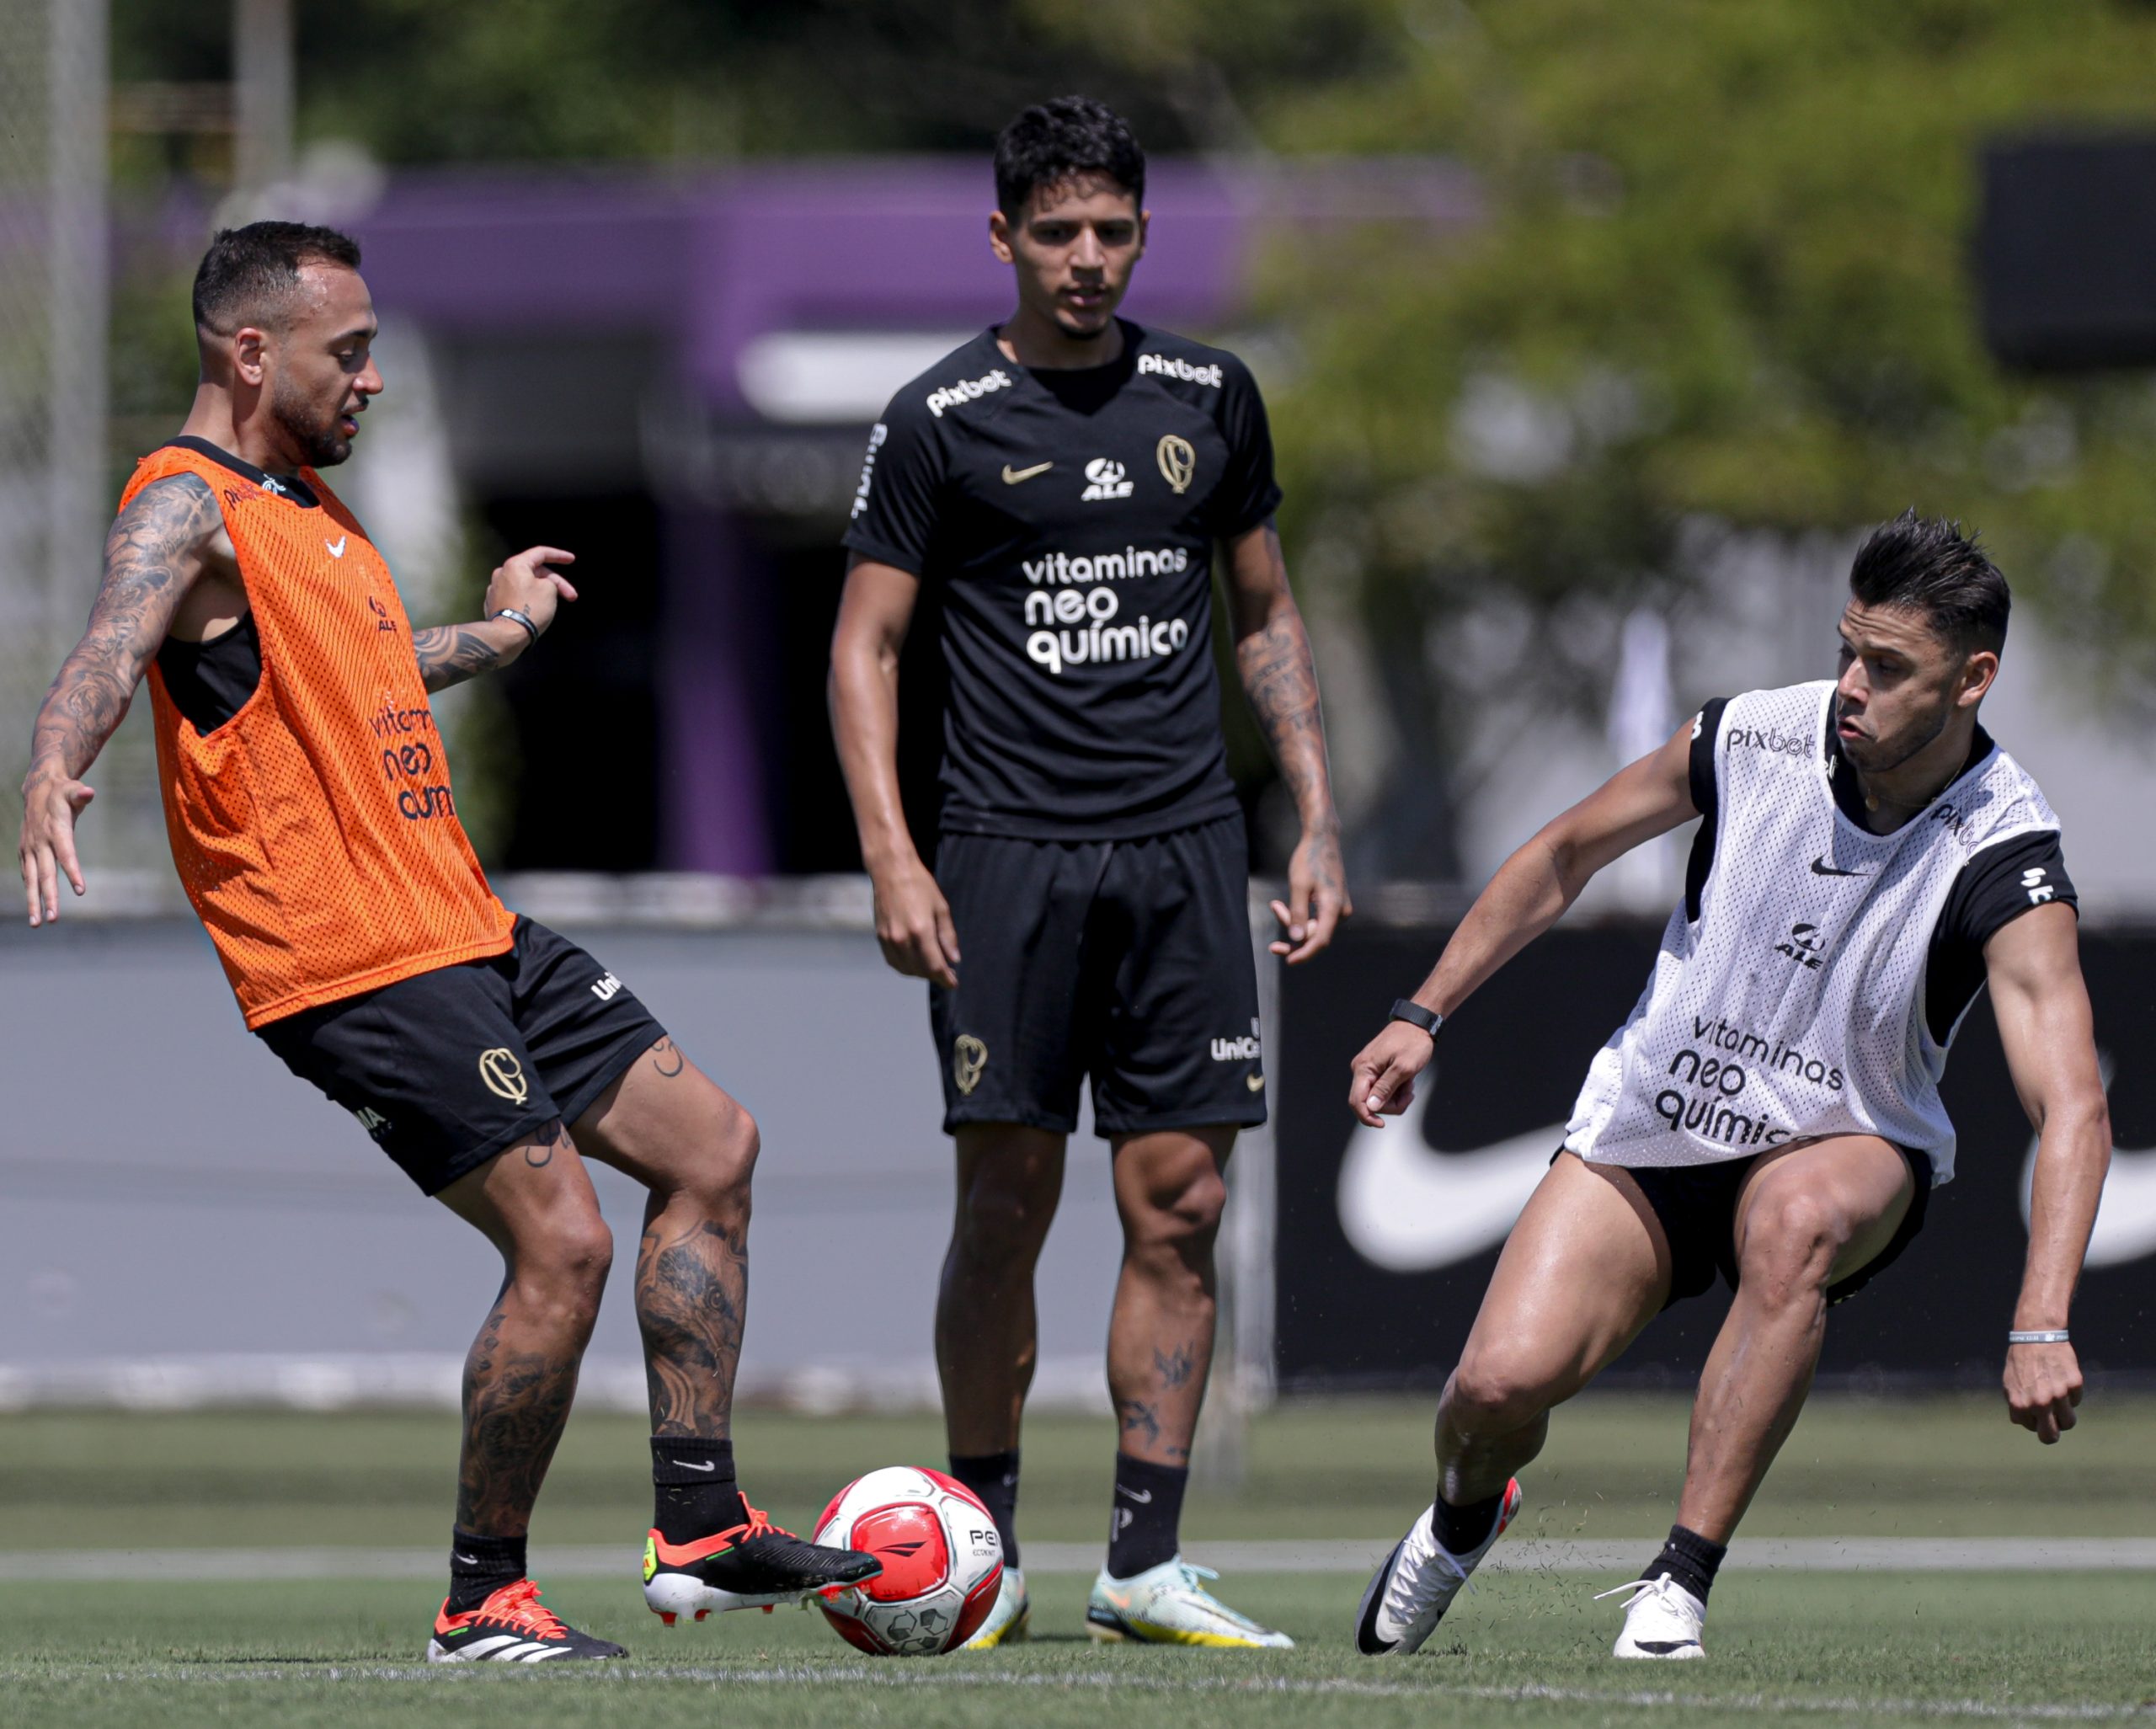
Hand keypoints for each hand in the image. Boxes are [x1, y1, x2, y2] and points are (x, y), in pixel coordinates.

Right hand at [19, 773, 95, 926]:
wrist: (37, 790)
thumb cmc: (61, 793)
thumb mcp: (72, 790)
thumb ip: (80, 794)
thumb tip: (90, 792)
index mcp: (55, 830)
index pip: (66, 854)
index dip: (72, 871)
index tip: (81, 890)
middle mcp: (40, 843)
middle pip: (46, 874)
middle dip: (49, 898)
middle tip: (53, 919)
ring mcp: (30, 849)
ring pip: (32, 880)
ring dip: (34, 902)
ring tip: (38, 923)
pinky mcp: (24, 852)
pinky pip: (28, 875)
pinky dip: (30, 890)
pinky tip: (34, 908)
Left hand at [483, 546, 577, 635]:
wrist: (507, 635)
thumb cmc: (530, 610)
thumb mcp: (550, 590)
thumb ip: (550, 581)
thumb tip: (543, 585)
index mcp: (515, 565)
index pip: (541, 553)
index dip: (559, 555)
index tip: (571, 559)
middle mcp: (502, 573)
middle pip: (534, 572)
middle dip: (555, 583)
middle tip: (571, 597)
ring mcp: (495, 589)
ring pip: (524, 585)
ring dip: (541, 592)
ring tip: (551, 607)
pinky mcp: (493, 604)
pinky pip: (515, 597)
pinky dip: (527, 601)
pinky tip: (535, 612)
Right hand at [872, 856, 959, 988]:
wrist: (891, 871)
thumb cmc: (919, 885)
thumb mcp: (941, 908)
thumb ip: (948, 936)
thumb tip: (953, 959)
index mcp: (921, 931)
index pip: (935, 966)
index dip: (946, 978)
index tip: (953, 984)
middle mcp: (903, 939)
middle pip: (921, 970)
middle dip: (935, 976)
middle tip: (947, 975)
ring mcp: (889, 939)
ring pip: (906, 969)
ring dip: (920, 973)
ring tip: (932, 970)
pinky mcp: (880, 937)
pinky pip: (893, 961)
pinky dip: (905, 967)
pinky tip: (914, 963)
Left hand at [1270, 823, 1349, 963]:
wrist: (1322, 839)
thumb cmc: (1309, 859)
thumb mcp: (1299, 886)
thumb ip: (1298, 914)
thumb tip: (1297, 939)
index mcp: (1334, 908)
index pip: (1320, 940)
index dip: (1304, 953)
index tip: (1289, 961)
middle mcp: (1341, 911)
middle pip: (1315, 934)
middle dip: (1292, 931)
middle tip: (1272, 931)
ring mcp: (1338, 907)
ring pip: (1313, 926)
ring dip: (1293, 921)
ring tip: (1275, 905)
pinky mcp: (1333, 903)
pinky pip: (1315, 917)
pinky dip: (1299, 914)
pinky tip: (1282, 905)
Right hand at [1348, 1018, 1435, 1126]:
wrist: (1417, 1025)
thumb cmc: (1412, 1043)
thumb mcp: (1403, 1068)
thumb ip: (1385, 1088)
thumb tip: (1371, 1107)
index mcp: (1364, 1068)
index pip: (1356, 1101)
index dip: (1367, 1117)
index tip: (1382, 1125)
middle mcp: (1361, 1069)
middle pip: (1369, 1102)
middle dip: (1390, 1105)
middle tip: (1409, 1094)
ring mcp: (1368, 1070)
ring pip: (1377, 1098)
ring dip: (1396, 1097)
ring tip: (1409, 1084)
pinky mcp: (1375, 1071)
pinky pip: (1382, 1090)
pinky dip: (1396, 1091)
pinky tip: (1406, 1081)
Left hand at [2004, 1339, 2081, 1443]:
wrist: (2036, 1336)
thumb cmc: (2020, 1361)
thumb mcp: (2009, 1383)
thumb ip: (2016, 1405)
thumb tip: (2023, 1422)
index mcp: (2021, 1404)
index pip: (2033, 1429)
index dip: (2035, 1422)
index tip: (2036, 1412)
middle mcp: (2040, 1403)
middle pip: (2052, 1436)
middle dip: (2053, 1433)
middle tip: (2055, 1425)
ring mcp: (2059, 1395)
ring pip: (2069, 1422)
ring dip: (2065, 1415)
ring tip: (2059, 1402)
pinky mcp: (2074, 1384)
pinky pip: (2077, 1400)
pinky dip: (2071, 1394)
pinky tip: (2062, 1380)